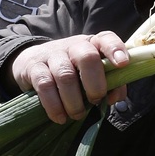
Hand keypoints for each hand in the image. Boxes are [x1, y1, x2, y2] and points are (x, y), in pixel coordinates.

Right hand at [9, 32, 129, 123]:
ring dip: (74, 101)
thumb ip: (110, 84)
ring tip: (77, 115)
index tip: (122, 64)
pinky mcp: (34, 67)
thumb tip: (114, 97)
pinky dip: (54, 106)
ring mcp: (53, 54)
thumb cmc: (71, 71)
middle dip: (94, 84)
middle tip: (95, 101)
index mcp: (93, 44)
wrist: (32, 62)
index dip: (115, 49)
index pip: (106, 39)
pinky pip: (45, 86)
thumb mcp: (91, 74)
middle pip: (87, 57)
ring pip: (65, 75)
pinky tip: (59, 117)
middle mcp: (74, 45)